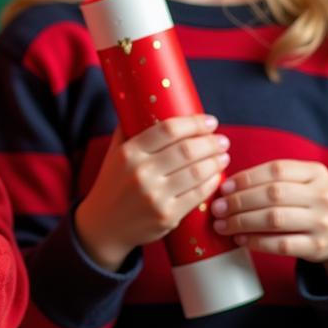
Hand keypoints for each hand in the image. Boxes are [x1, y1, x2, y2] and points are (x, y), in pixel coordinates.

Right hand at [74, 115, 228, 271]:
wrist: (104, 225)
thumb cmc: (113, 183)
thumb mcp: (114, 153)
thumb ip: (130, 130)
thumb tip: (148, 102)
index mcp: (129, 153)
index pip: (168, 130)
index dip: (194, 123)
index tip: (210, 121)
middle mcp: (141, 173)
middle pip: (187, 150)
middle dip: (211, 142)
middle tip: (222, 140)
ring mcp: (154, 196)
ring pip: (196, 172)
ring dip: (215, 161)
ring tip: (224, 155)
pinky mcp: (167, 216)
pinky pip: (197, 195)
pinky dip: (212, 183)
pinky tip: (216, 176)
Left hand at [210, 159, 327, 286]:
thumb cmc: (314, 199)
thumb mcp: (305, 179)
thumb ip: (273, 177)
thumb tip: (228, 185)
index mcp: (316, 173)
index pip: (276, 170)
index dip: (246, 178)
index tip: (224, 186)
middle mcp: (322, 196)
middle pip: (272, 195)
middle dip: (239, 201)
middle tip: (217, 207)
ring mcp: (321, 223)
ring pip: (275, 220)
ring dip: (242, 222)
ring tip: (222, 224)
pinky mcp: (317, 247)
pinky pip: (282, 245)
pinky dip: (256, 242)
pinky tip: (240, 238)